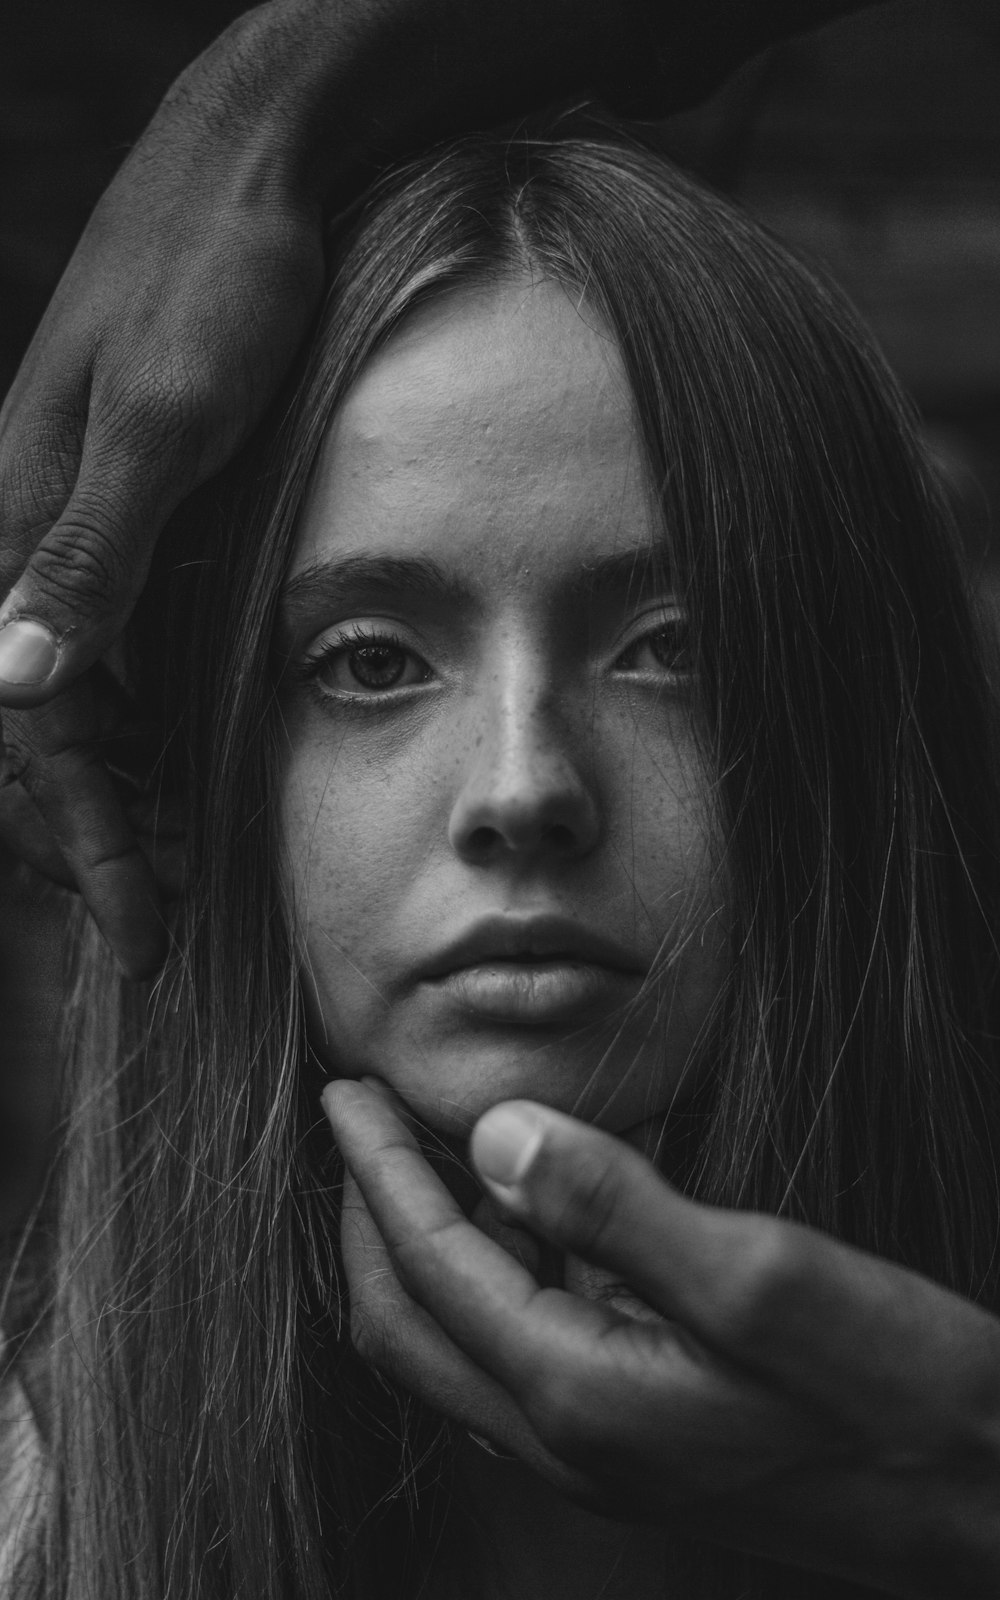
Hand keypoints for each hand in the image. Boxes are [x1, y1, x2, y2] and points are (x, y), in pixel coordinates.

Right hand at [0, 6, 330, 972]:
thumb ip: (88, 552)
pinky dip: (147, 728)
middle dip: (94, 838)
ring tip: (167, 880)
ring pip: (80, 699)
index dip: (84, 836)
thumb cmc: (215, 282)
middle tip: (153, 935)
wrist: (255, 171)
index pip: (30, 724)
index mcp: (18, 525)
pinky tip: (187, 773)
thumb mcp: (164, 420)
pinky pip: (120, 648)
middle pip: (42, 730)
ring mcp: (81, 525)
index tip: (141, 929)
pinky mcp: (132, 510)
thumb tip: (11, 681)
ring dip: (118, 795)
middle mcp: (33, 535)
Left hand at [323, 1078, 999, 1599]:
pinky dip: (499, 1269)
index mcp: (579, 1397)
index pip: (430, 1268)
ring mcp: (604, 1447)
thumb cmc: (899, 1398)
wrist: (987, 1503)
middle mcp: (570, 1438)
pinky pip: (526, 1346)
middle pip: (411, 1323)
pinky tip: (531, 1207)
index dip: (378, 1172)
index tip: (347, 1092)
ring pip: (462, 1338)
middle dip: (372, 1213)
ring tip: (422, 1149)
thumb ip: (618, 1207)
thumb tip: (497, 1135)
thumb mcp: (764, 1280)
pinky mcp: (644, 1435)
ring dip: (428, 1240)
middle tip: (360, 1116)